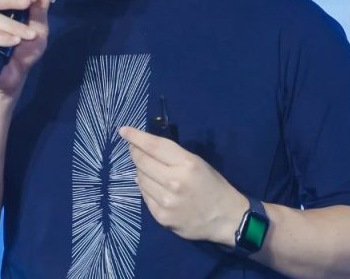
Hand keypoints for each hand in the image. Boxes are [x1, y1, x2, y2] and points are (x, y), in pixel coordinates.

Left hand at [119, 126, 248, 245]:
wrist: (226, 218)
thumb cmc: (213, 185)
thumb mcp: (197, 162)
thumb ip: (172, 156)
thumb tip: (142, 152)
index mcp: (187, 164)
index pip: (154, 146)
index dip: (136, 137)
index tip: (123, 131)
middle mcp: (174, 182)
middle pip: (142, 162)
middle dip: (135, 152)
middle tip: (134, 149)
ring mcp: (166, 201)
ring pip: (140, 179)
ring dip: (140, 171)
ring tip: (148, 170)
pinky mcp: (162, 217)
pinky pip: (144, 196)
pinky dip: (145, 188)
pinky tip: (153, 186)